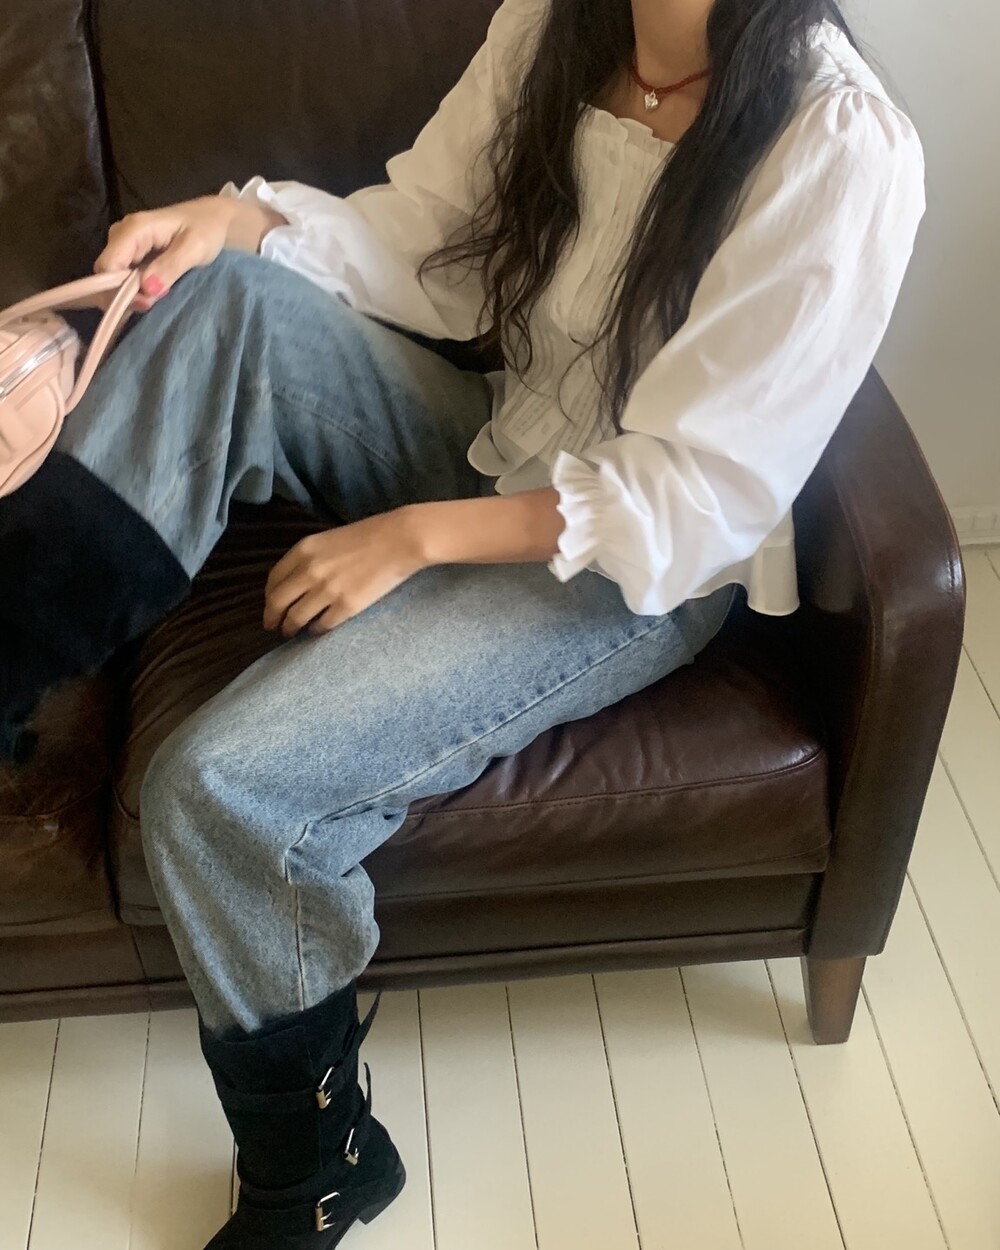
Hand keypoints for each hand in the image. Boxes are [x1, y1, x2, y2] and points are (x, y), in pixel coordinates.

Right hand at [94, 196, 281, 311]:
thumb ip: (170, 267)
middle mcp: (122, 234)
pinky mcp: (134, 253)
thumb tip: (147, 288)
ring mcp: (126, 243)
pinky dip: (136, 288)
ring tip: (157, 297)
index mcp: (134, 229)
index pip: (108, 264)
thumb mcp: (194, 249)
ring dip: (132, 293)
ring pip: (115, 276)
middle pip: (108, 272)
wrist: (215, 219)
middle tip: (152, 303)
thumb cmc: (207, 229)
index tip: (145, 302)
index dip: (118, 289)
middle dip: (124, 293)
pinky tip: (154, 292)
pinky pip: (124, 275)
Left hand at [263, 510, 425, 637]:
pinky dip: (315, 630)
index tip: (269, 606)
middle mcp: (309, 571)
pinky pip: (322, 625)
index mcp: (303, 550)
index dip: (268, 597)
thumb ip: (309, 558)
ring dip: (291, 627)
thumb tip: (296, 581)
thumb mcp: (329, 539)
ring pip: (296, 617)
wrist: (400, 540)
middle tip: (273, 627)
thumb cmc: (369, 535)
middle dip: (272, 618)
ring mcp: (327, 590)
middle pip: (278, 602)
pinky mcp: (346, 606)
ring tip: (291, 632)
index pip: (274, 580)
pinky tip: (316, 630)